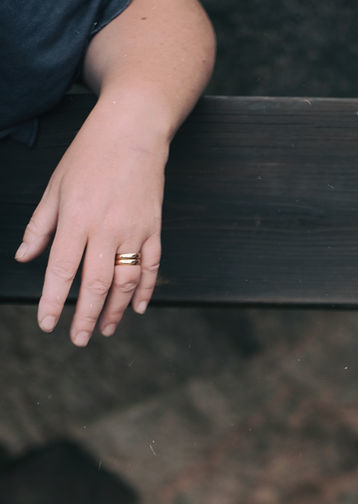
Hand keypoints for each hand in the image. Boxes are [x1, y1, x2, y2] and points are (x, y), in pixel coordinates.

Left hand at [14, 96, 166, 345]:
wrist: (134, 129)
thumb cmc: (90, 154)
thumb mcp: (55, 186)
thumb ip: (40, 226)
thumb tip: (24, 257)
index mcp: (75, 218)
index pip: (61, 270)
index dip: (53, 301)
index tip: (47, 323)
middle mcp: (105, 229)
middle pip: (96, 285)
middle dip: (86, 317)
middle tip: (78, 339)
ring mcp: (133, 231)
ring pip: (125, 283)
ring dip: (116, 311)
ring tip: (106, 330)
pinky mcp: (153, 229)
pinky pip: (151, 268)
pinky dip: (145, 291)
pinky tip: (136, 308)